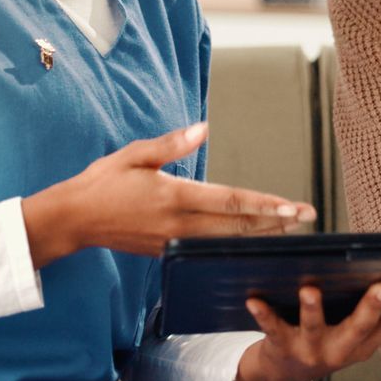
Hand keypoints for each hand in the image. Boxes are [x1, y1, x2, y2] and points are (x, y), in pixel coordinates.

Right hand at [22, 123, 315, 264]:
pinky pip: (208, 249)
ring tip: (289, 229)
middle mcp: (178, 224)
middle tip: (306, 217)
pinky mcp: (167, 252)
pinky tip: (250, 240)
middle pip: (237, 226)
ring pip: (226, 241)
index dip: (265, 206)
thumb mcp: (134, 154)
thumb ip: (171, 144)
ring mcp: (173, 242)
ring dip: (260, 235)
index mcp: (174, 196)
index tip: (292, 208)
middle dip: (275, 223)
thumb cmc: (103, 182)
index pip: (231, 202)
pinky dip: (233, 244)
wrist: (74, 219)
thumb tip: (203, 128)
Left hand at [234, 283, 380, 380]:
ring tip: (310, 289)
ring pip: (314, 327)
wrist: (283, 373)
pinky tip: (254, 299)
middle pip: (358, 327)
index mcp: (361, 346)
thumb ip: (366, 312)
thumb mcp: (351, 335)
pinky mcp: (282, 346)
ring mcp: (310, 350)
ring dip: (312, 309)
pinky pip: (272, 328)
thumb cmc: (324, 340)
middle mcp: (339, 351)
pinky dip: (263, 314)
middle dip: (371, 306)